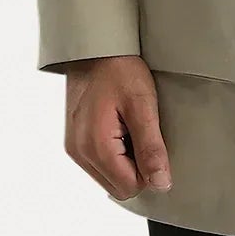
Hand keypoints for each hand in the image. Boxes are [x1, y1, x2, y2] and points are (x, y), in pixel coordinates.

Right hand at [62, 54, 171, 200]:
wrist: (95, 48)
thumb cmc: (118, 69)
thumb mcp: (143, 106)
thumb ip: (151, 148)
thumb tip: (160, 183)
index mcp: (95, 146)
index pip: (129, 187)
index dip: (149, 171)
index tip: (153, 142)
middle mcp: (79, 152)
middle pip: (118, 186)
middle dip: (136, 167)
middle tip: (141, 133)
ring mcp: (74, 147)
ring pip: (109, 177)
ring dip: (125, 160)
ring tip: (129, 127)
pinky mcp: (75, 141)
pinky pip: (100, 163)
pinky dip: (114, 153)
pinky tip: (119, 127)